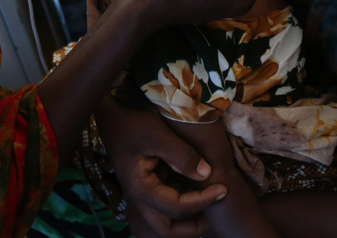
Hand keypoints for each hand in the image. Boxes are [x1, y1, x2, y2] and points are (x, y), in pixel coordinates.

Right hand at [96, 100, 223, 237]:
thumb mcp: (158, 134)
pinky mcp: (151, 180)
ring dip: (190, 215)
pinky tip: (202, 185)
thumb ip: (182, 155)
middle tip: (216, 216)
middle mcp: (141, 196)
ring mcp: (146, 189)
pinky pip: (170, 198)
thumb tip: (207, 174)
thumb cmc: (132, 120)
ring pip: (168, 217)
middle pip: (167, 229)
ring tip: (213, 200)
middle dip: (193, 229)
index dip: (203, 201)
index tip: (223, 188)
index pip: (177, 208)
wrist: (112, 110)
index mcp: (141, 189)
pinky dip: (186, 198)